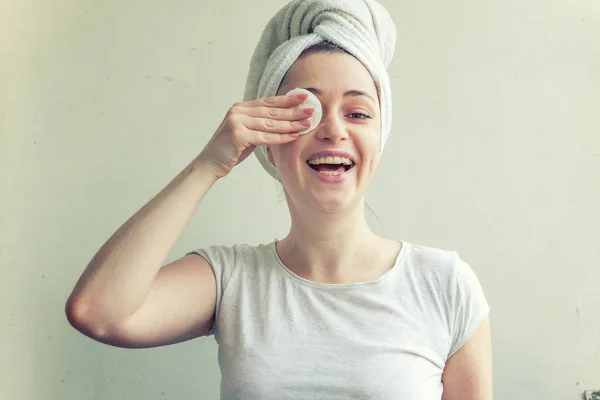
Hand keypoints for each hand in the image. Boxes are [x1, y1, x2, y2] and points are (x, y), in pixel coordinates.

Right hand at [195, 92, 313, 178]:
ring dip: (291, 124)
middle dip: (293, 111)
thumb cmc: (230, 150)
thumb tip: (282, 120)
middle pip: (272, 111)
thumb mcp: (246, 132)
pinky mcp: (237, 135)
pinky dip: (280, 137)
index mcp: (240, 108)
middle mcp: (238, 111)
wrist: (210, 163)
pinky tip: (293, 136)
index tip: (304, 97)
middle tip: (311, 110)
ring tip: (306, 124)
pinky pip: (264, 137)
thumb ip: (259, 124)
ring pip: (270, 123)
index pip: (268, 101)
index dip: (287, 99)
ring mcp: (236, 122)